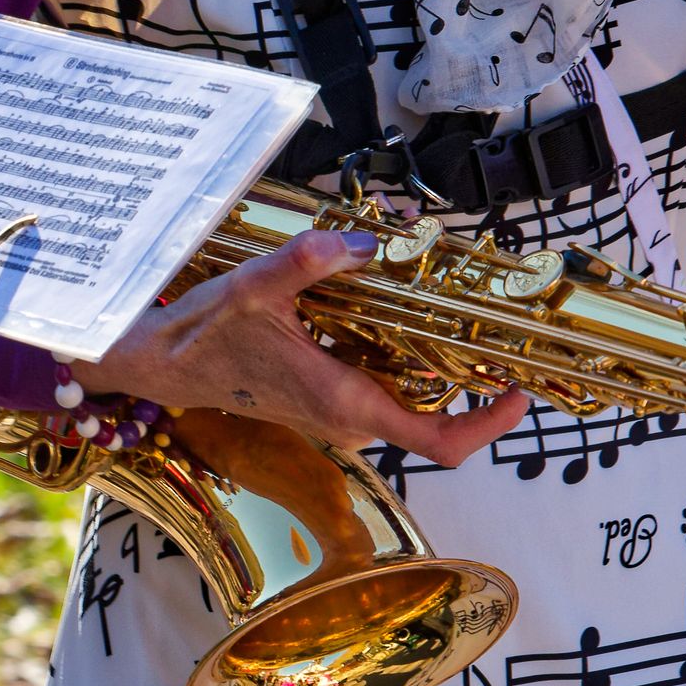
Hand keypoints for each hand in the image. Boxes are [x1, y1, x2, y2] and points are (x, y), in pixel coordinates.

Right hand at [79, 228, 525, 466]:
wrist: (164, 365)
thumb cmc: (204, 337)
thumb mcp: (252, 289)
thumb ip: (305, 263)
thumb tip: (357, 242)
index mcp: (343, 401)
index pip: (437, 442)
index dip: (489, 425)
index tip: (520, 395)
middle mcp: (350, 416)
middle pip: (436, 415)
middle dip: (470, 375)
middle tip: (495, 323)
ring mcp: (341, 411)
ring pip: (412, 396)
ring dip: (436, 358)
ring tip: (451, 304)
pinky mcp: (330, 398)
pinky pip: (387, 383)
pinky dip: (403, 351)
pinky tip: (399, 306)